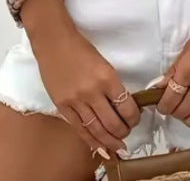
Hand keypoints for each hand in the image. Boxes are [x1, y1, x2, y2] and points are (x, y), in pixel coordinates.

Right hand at [22, 0, 139, 159]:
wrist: (54, 41)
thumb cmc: (80, 48)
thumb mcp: (103, 63)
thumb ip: (111, 84)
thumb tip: (123, 104)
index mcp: (107, 77)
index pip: (126, 106)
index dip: (134, 117)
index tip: (135, 118)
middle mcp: (93, 92)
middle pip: (113, 123)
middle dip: (124, 132)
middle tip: (127, 133)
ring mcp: (76, 101)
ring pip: (97, 130)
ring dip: (110, 141)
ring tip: (117, 145)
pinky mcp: (62, 106)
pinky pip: (79, 129)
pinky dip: (91, 141)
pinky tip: (100, 147)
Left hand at [155, 12, 189, 131]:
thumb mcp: (188, 46)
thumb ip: (176, 68)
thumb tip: (162, 86)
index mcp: (188, 66)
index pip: (170, 96)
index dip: (164, 106)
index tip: (162, 106)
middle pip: (184, 108)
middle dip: (176, 113)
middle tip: (174, 110)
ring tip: (186, 118)